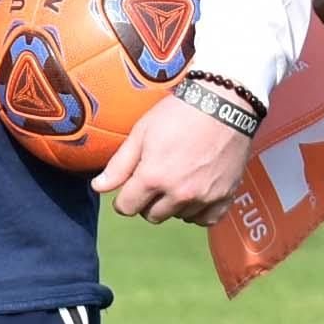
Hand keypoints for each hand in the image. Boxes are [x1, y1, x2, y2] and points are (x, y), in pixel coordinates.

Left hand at [94, 97, 256, 222]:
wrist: (224, 104)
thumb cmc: (179, 114)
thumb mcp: (141, 133)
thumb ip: (119, 165)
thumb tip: (98, 187)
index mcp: (153, 178)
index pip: (127, 208)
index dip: (124, 198)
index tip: (130, 187)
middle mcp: (178, 193)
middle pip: (152, 216)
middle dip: (148, 202)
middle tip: (155, 180)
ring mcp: (204, 197)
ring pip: (178, 216)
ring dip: (173, 204)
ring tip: (178, 179)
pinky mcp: (225, 196)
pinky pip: (206, 219)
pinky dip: (198, 211)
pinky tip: (195, 193)